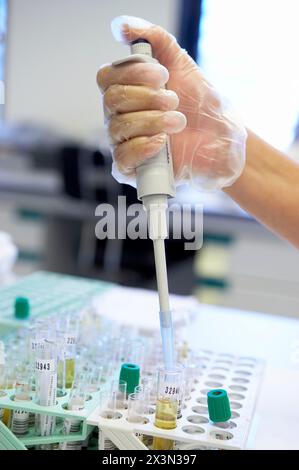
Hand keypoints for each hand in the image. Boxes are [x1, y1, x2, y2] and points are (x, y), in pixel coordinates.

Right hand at [97, 16, 246, 190]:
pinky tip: (163, 143)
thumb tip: (122, 26)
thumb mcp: (182, 64)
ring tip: (178, 122)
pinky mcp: (133, 170)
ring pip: (118, 127)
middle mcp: (120, 116)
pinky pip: (121, 159)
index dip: (132, 73)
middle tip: (174, 100)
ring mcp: (124, 144)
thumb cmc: (201, 105)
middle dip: (148, 97)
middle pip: (112, 100)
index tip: (163, 75)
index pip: (106, 78)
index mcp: (127, 92)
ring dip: (153, 120)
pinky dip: (143, 147)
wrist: (222, 139)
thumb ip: (155, 40)